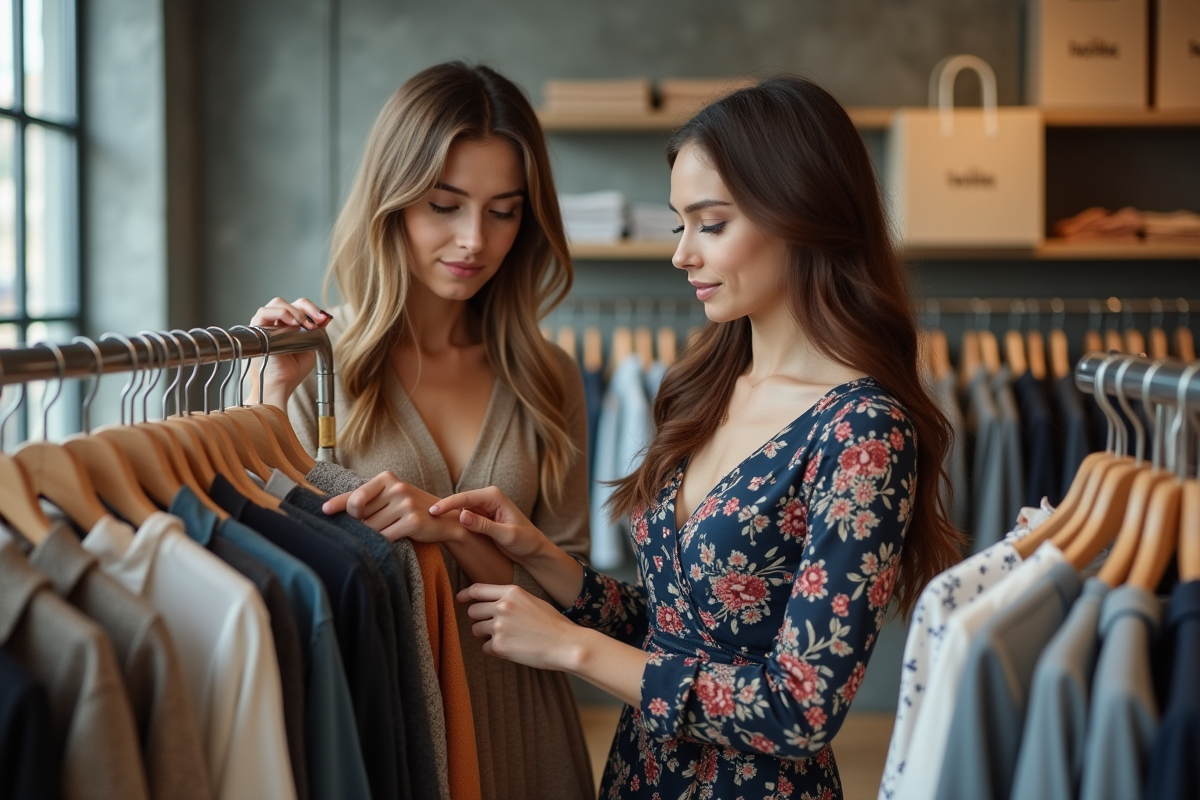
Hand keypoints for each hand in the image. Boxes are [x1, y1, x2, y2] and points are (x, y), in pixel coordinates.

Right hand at [249, 297, 332, 402]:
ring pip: (277, 303)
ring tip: (305, 323)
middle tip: (318, 318)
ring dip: (295, 310)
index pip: (297, 308)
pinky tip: (294, 322)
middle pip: (288, 302)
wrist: (281, 385)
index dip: (311, 309)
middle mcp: (274, 323)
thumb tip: (325, 317)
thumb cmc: (292, 371)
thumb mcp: (310, 348)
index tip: (324, 319)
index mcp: (286, 326)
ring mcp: (264, 325)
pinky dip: (281, 312)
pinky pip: (264, 312)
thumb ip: (315, 332)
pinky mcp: (256, 330)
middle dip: (307, 306)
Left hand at [323, 471, 467, 543]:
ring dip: (372, 535)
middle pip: (361, 514)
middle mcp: (397, 487)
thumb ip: (364, 499)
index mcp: (387, 478)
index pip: (356, 494)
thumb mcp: (389, 497)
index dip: (338, 504)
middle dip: (360, 524)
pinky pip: (385, 537)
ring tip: (386, 531)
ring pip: (372, 528)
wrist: (444, 518)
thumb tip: (328, 508)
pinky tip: (390, 539)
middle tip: (367, 527)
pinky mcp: (412, 521)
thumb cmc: (410, 508)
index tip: (324, 511)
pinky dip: (383, 542)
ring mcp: (405, 504)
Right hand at [430, 485, 549, 561]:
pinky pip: (461, 518)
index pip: (465, 497)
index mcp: (493, 496)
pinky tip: (437, 529)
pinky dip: (450, 523)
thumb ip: (485, 525)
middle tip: (419, 516)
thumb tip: (461, 515)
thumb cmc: (525, 541)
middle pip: (457, 501)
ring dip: (443, 516)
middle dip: (441, 509)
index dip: (447, 504)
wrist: (533, 549)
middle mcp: (486, 498)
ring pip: (457, 510)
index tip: (431, 512)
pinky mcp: (479, 517)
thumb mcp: (506, 534)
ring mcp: (481, 507)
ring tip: (423, 522)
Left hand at [456, 583, 583, 670]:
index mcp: (511, 592)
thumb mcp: (532, 600)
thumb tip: (490, 604)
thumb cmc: (553, 623)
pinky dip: (495, 650)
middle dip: (479, 619)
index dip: (465, 595)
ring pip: (476, 630)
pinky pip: (486, 648)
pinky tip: (512, 649)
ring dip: (486, 635)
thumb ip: (510, 599)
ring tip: (507, 638)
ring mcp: (499, 626)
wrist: (566, 644)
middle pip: (472, 611)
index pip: (477, 590)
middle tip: (492, 626)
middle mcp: (502, 606)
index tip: (459, 599)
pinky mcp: (499, 646)